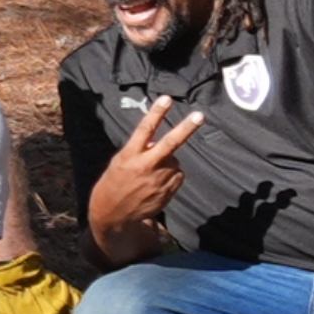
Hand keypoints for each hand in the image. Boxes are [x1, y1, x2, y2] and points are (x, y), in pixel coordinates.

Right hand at [86, 105, 201, 258]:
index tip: (167, 99)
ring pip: (175, 161)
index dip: (156, 113)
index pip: (144, 130)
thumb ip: (137, 150)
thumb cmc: (114, 183)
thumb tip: (155, 141)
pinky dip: (171, 175)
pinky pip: (177, 176)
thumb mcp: (118, 163)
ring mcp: (159, 180)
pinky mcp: (168, 191)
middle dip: (185, 129)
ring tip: (151, 175)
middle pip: (170, 144)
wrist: (115, 214)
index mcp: (129, 156)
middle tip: (199, 116)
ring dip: (168, 163)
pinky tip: (156, 184)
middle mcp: (146, 166)